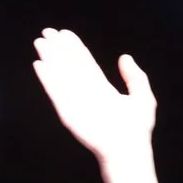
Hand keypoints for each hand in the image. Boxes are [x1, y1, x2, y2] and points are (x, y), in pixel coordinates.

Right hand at [31, 29, 155, 157]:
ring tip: (40, 42)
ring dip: (49, 58)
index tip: (64, 33)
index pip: (85, 63)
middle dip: (58, 49)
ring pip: (60, 75)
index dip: (74, 48)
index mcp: (102, 88)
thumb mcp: (142, 97)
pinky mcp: (67, 111)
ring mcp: (76, 101)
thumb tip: (124, 57)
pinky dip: (46, 79)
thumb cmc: (136, 128)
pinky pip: (55, 92)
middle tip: (47, 32)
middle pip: (69, 65)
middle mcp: (86, 92)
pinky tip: (39, 65)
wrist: (127, 150)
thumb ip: (135, 76)